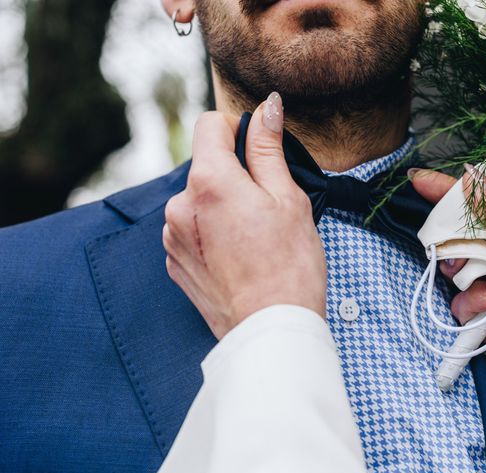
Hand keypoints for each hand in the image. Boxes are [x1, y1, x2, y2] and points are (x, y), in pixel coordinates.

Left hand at [163, 93, 326, 339]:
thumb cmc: (289, 265)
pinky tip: (238, 256)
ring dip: (221, 205)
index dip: (238, 130)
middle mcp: (179, 205)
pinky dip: (212, 232)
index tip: (259, 152)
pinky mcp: (175, 263)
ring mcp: (172, 237)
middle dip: (234, 174)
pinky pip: (192, 230)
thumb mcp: (287, 198)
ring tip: (253, 237)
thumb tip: (265, 107)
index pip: (210, 125)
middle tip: (267, 207)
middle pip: (206, 166)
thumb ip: (267, 148)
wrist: (272, 329)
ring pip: (199, 199)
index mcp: (208, 181)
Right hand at [410, 168, 485, 404]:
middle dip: (452, 236)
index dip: (449, 193)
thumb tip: (470, 183)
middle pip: (457, 239)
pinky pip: (461, 304)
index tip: (419, 179)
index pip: (478, 207)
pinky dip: (479, 301)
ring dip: (471, 270)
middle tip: (456, 236)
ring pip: (454, 271)